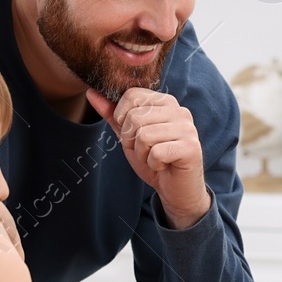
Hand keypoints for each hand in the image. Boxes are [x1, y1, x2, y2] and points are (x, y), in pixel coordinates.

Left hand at [88, 88, 210, 229]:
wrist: (175, 188)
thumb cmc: (153, 158)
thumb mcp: (128, 135)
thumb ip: (112, 114)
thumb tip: (91, 92)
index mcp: (165, 102)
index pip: (132, 95)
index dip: (122, 118)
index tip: (134, 134)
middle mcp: (179, 111)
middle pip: (135, 117)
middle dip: (131, 140)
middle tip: (146, 150)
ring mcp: (187, 128)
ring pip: (144, 136)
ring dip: (142, 154)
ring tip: (154, 158)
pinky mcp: (191, 147)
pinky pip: (156, 153)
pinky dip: (153, 164)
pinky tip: (163, 165)